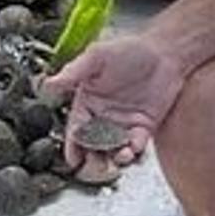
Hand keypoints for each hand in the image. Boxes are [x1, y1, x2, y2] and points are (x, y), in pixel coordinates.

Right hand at [43, 34, 186, 165]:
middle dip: (93, 159)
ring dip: (114, 157)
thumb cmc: (129, 49)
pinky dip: (134, 151)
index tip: (73, 159)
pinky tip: (133, 149)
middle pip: (93, 145)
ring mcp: (123, 123)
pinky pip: (136, 145)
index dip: (73, 145)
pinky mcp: (144, 127)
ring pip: (114, 149)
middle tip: (96, 166)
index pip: (77, 128)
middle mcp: (104, 115)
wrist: (165, 52)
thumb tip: (48, 84)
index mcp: (87, 100)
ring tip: (118, 157)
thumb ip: (73, 72)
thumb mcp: (97, 56)